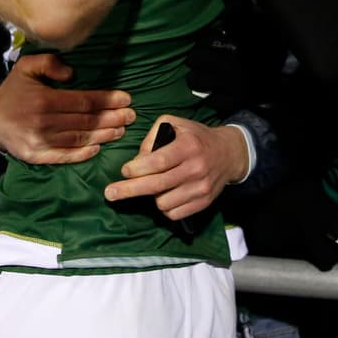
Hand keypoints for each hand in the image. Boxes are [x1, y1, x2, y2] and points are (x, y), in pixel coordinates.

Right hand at [0, 54, 134, 163]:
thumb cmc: (13, 90)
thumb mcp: (26, 66)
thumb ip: (49, 63)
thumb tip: (72, 74)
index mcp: (45, 100)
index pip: (84, 102)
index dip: (107, 100)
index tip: (126, 99)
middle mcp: (45, 122)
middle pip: (86, 121)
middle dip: (113, 118)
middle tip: (132, 116)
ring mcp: (41, 142)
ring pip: (80, 139)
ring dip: (104, 135)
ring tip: (121, 131)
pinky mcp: (37, 156)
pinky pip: (64, 156)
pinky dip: (83, 154)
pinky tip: (98, 149)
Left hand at [104, 115, 248, 219]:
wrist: (228, 153)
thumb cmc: (194, 137)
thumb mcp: (174, 123)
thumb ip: (152, 137)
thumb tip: (137, 160)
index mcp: (187, 146)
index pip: (159, 161)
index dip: (138, 168)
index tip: (124, 171)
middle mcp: (196, 168)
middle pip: (157, 185)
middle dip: (129, 190)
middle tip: (109, 194)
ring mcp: (201, 188)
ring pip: (163, 202)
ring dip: (152, 196)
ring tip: (153, 185)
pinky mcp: (204, 203)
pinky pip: (175, 213)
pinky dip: (164, 207)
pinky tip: (165, 195)